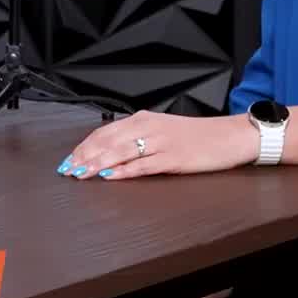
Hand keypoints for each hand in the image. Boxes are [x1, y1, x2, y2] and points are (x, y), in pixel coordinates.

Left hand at [55, 110, 256, 179]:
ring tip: (81, 174)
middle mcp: (149, 128)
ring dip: (97, 164)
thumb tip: (110, 152)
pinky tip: (111, 177)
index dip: (84, 146)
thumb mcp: (163, 130)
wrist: (229, 136)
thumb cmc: (197, 136)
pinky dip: (125, 171)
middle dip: (84, 156)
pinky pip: (144, 165)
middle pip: (108, 141)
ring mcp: (161, 143)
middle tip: (68, 169)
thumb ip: (138, 137)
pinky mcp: (173, 158)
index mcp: (144, 120)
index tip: (69, 159)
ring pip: (121, 152)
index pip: (105, 132)